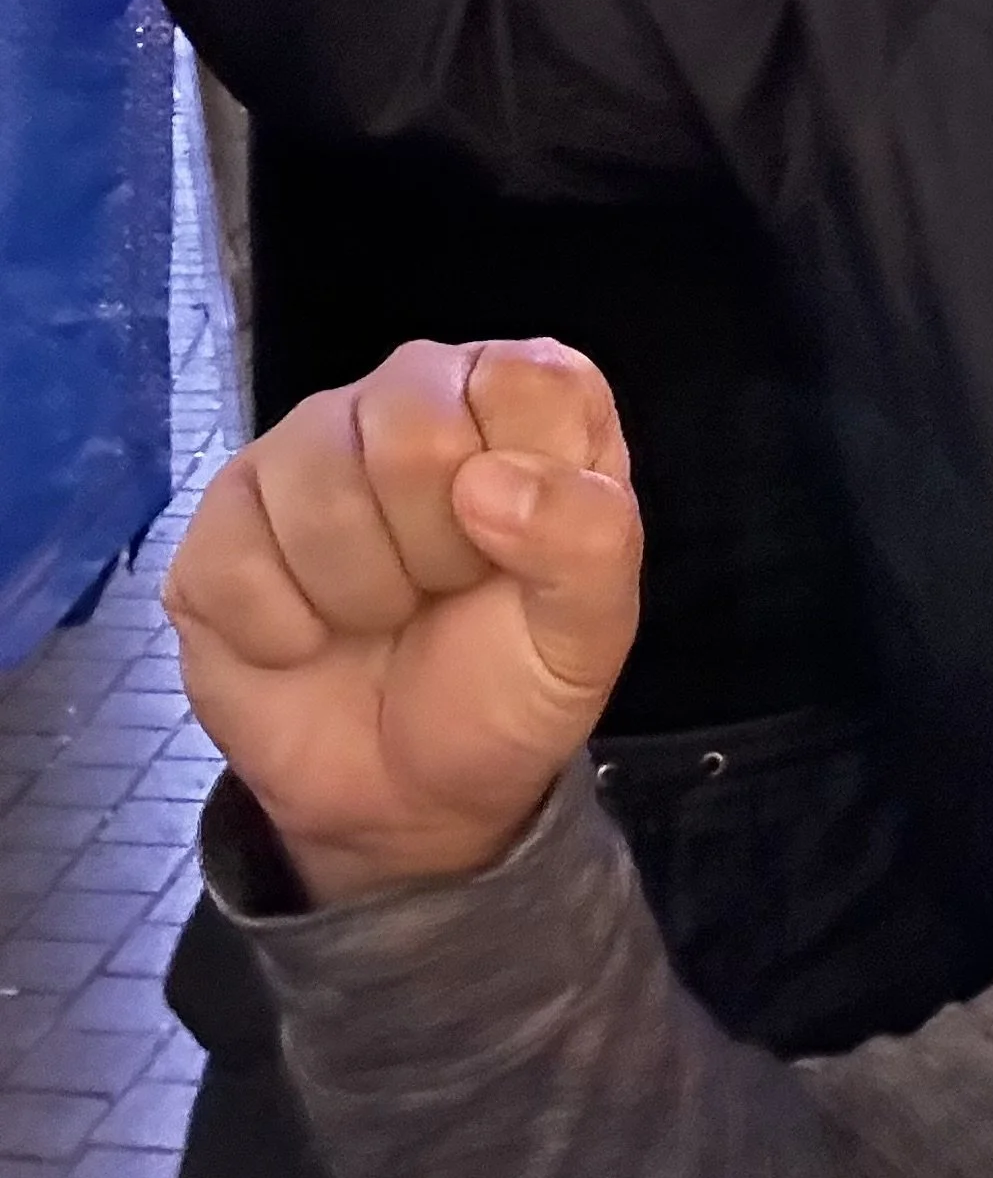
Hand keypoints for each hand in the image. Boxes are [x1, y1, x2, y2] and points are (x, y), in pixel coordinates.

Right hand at [166, 340, 641, 904]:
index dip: (526, 485)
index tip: (516, 553)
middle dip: (437, 549)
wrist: (404, 797)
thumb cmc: (507, 686)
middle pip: (412, 427)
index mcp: (517, 400)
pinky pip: (236, 558)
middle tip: (443, 595)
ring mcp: (302, 449)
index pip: (527, 381)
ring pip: (317, 487)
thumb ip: (589, 539)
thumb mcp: (589, 634)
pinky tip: (307, 639)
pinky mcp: (219, 521)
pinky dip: (281, 630)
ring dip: (361, 593)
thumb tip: (488, 480)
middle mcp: (408, 397)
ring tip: (380, 616)